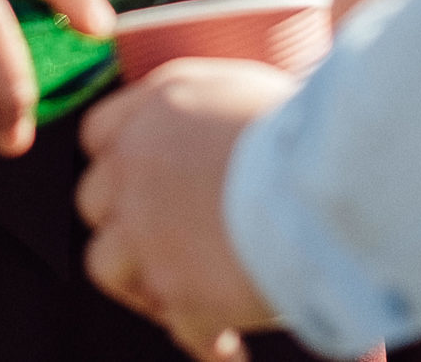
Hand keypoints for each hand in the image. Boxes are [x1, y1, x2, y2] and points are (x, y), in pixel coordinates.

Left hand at [77, 59, 297, 360]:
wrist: (327, 185)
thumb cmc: (315, 125)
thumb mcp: (262, 86)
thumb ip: (230, 103)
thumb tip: (260, 93)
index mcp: (157, 105)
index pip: (99, 131)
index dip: (118, 159)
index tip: (140, 177)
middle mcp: (135, 164)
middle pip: (93, 198)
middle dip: (122, 221)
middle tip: (162, 238)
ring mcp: (145, 231)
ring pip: (107, 264)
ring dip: (142, 279)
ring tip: (183, 291)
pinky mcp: (172, 289)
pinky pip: (175, 325)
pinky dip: (201, 336)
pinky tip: (228, 343)